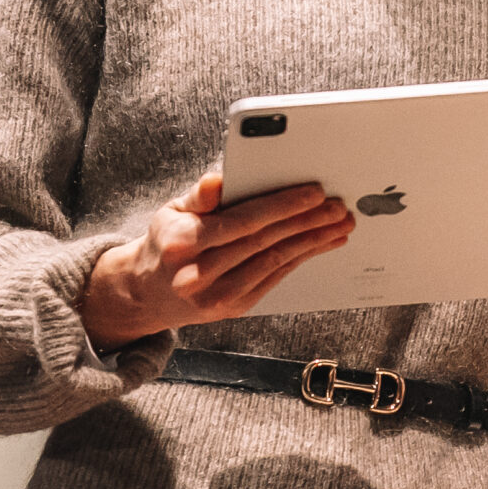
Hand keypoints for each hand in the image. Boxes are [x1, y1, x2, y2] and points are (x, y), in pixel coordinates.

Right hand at [79, 170, 353, 348]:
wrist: (148, 292)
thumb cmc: (167, 241)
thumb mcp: (171, 211)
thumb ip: (199, 196)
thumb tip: (218, 180)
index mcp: (182, 243)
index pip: (242, 221)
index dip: (282, 206)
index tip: (314, 191)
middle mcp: (197, 274)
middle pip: (264, 242)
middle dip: (307, 222)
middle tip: (339, 206)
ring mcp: (217, 296)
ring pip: (274, 262)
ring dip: (313, 242)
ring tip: (340, 224)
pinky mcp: (233, 308)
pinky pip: (274, 277)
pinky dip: (301, 258)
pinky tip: (321, 243)